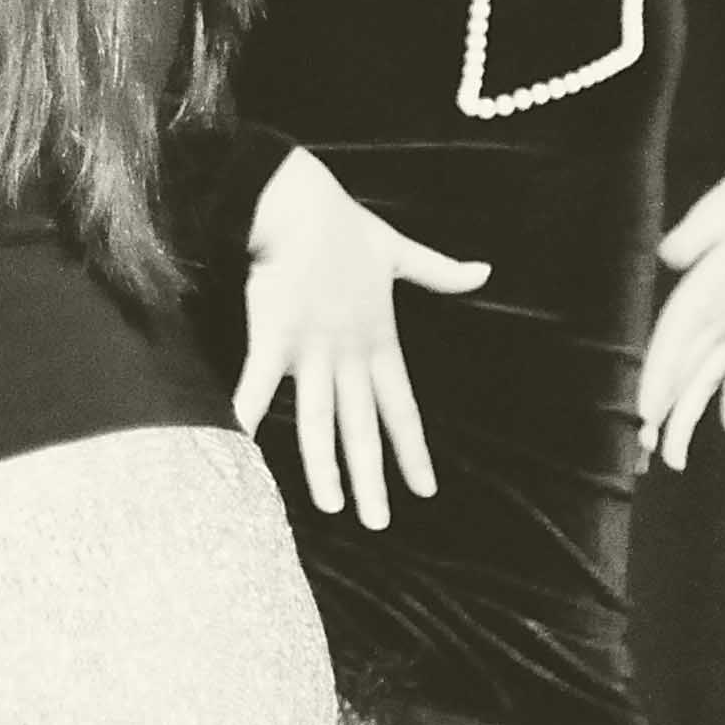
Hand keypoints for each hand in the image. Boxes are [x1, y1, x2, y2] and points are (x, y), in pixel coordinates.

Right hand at [234, 150, 486, 530]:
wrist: (301, 201)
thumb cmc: (344, 226)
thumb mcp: (399, 252)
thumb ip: (441, 271)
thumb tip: (485, 271)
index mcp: (379, 342)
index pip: (402, 410)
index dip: (412, 451)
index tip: (425, 490)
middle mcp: (349, 356)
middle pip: (361, 428)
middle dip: (371, 477)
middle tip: (377, 522)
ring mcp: (312, 350)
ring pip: (319, 420)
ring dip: (325, 465)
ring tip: (333, 504)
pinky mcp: (274, 336)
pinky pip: (258, 385)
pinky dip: (248, 415)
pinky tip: (240, 449)